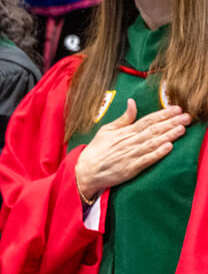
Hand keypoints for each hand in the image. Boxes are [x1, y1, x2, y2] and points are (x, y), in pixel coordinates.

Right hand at [75, 99, 190, 199]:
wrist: (87, 170)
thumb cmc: (97, 150)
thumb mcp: (106, 130)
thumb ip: (123, 118)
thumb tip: (132, 102)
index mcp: (123, 132)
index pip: (146, 120)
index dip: (162, 114)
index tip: (176, 108)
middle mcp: (128, 142)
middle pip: (152, 130)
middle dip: (171, 122)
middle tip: (186, 117)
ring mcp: (130, 155)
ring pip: (152, 143)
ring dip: (168, 135)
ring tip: (181, 128)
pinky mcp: (131, 168)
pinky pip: (147, 159)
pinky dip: (158, 153)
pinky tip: (168, 147)